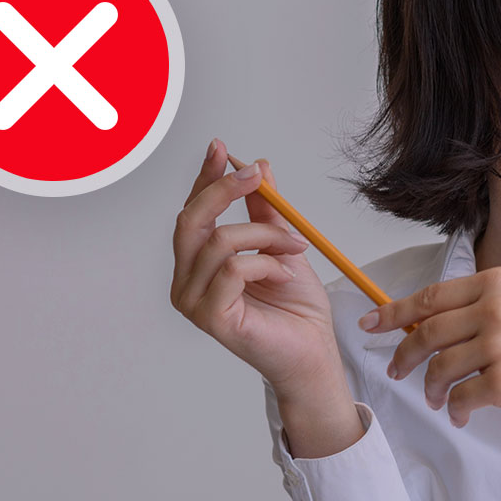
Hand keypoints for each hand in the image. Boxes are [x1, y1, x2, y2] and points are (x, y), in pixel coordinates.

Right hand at [170, 138, 341, 398]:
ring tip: (293, 248)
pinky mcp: (211, 318)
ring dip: (265, 236)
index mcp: (197, 265)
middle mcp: (186, 282)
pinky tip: (284, 274)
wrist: (315, 351)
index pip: (192, 212)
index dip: (204, 179)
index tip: (221, 148)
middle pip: (191, 221)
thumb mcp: (282, 245)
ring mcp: (193, 303)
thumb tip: (258, 166)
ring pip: (220, 242)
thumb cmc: (297, 308)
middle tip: (256, 177)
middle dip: (224, 191)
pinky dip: (266, 263)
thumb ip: (265, 211)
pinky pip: (234, 269)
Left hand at [362, 266, 500, 459]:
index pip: (431, 297)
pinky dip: (455, 411)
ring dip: (431, 388)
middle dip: (403, 355)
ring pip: (438, 367)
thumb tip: (426, 323)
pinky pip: (459, 398)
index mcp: (499, 283)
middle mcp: (497, 308)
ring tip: (438, 400)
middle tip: (396, 371)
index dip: (393, 312)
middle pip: (426, 332)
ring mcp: (500, 344)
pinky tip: (462, 415)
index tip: (369, 324)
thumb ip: (482, 309)